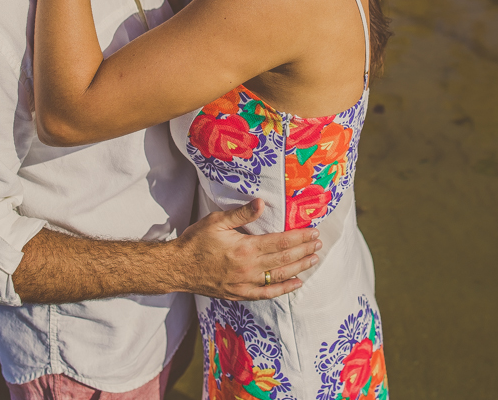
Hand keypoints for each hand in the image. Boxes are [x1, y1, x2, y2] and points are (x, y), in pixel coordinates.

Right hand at [169, 199, 321, 299]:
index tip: (313, 232)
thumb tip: (261, 203)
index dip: (300, 237)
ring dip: (299, 268)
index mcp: (245, 248)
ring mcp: (245, 284)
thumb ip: (241, 214)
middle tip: (319, 243)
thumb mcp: (216, 221)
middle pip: (284, 258)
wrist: (177, 268)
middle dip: (304, 250)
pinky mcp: (240, 294)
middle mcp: (249, 268)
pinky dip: (284, 289)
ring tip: (314, 259)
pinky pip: (267, 294)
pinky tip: (296, 283)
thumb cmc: (196, 241)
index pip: (281, 242)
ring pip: (279, 276)